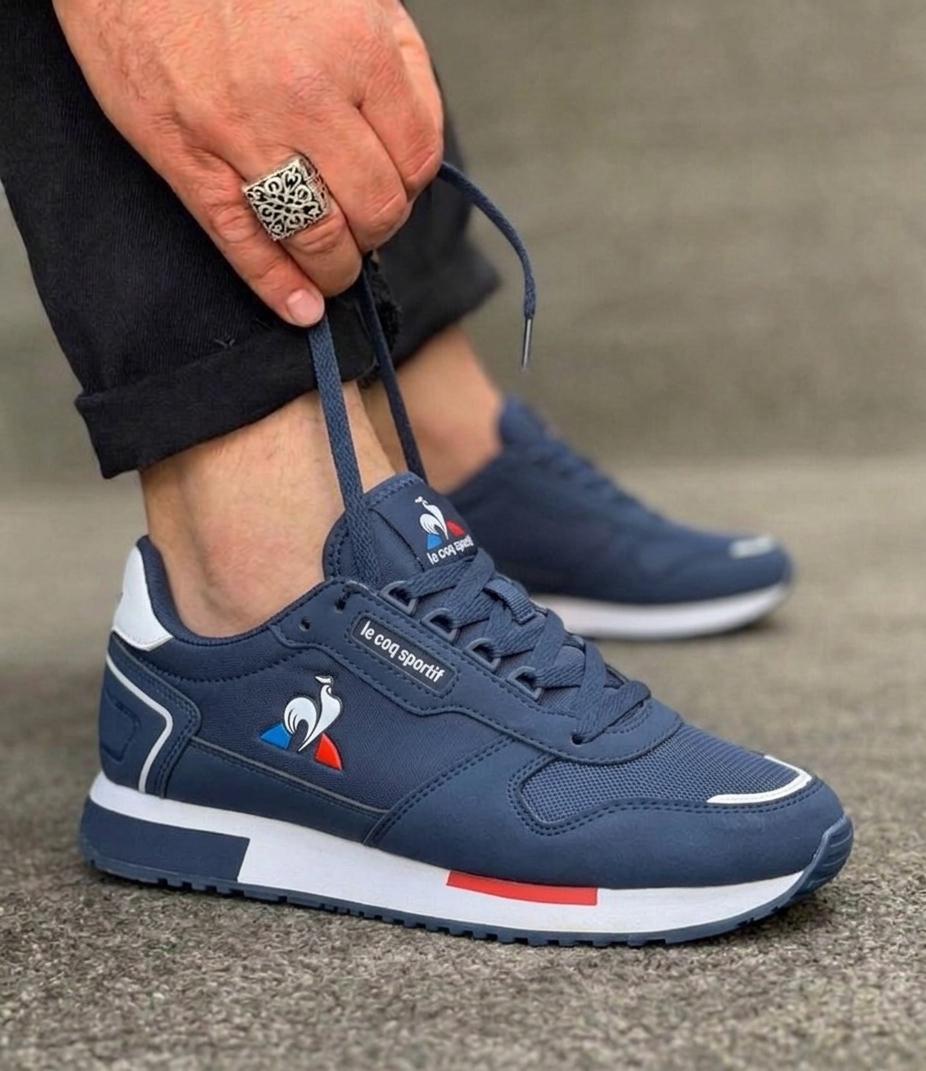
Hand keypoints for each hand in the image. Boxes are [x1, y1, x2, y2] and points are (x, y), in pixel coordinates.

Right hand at [53, 0, 442, 324]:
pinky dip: (277, 286)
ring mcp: (243, 134)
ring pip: (318, 237)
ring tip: (336, 268)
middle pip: (376, 208)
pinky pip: (243, 242)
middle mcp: (307, 97)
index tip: (397, 185)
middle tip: (364, 222)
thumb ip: (394, 59)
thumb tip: (415, 137)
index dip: (412, 184)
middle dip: (378, 228)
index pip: (417, 158)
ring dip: (338, 267)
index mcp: (358, 48)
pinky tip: (301, 309)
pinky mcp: (187, 158)